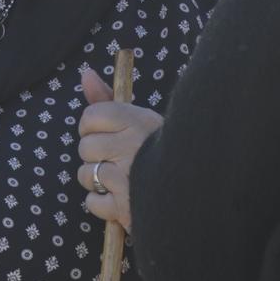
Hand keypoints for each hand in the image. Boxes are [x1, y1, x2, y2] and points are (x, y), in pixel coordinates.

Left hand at [74, 65, 162, 232]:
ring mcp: (127, 179)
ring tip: (119, 180)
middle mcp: (131, 147)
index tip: (104, 133)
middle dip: (94, 155)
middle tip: (115, 158)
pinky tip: (119, 199)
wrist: (194, 190)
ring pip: (85, 175)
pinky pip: (92, 203)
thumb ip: (109, 98)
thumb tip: (85, 73)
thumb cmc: (160, 151)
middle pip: (85, 147)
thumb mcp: (140, 119)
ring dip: (96, 180)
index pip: (90, 116)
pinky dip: (101, 204)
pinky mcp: (125, 208)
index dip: (91, 127)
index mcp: (137, 121)